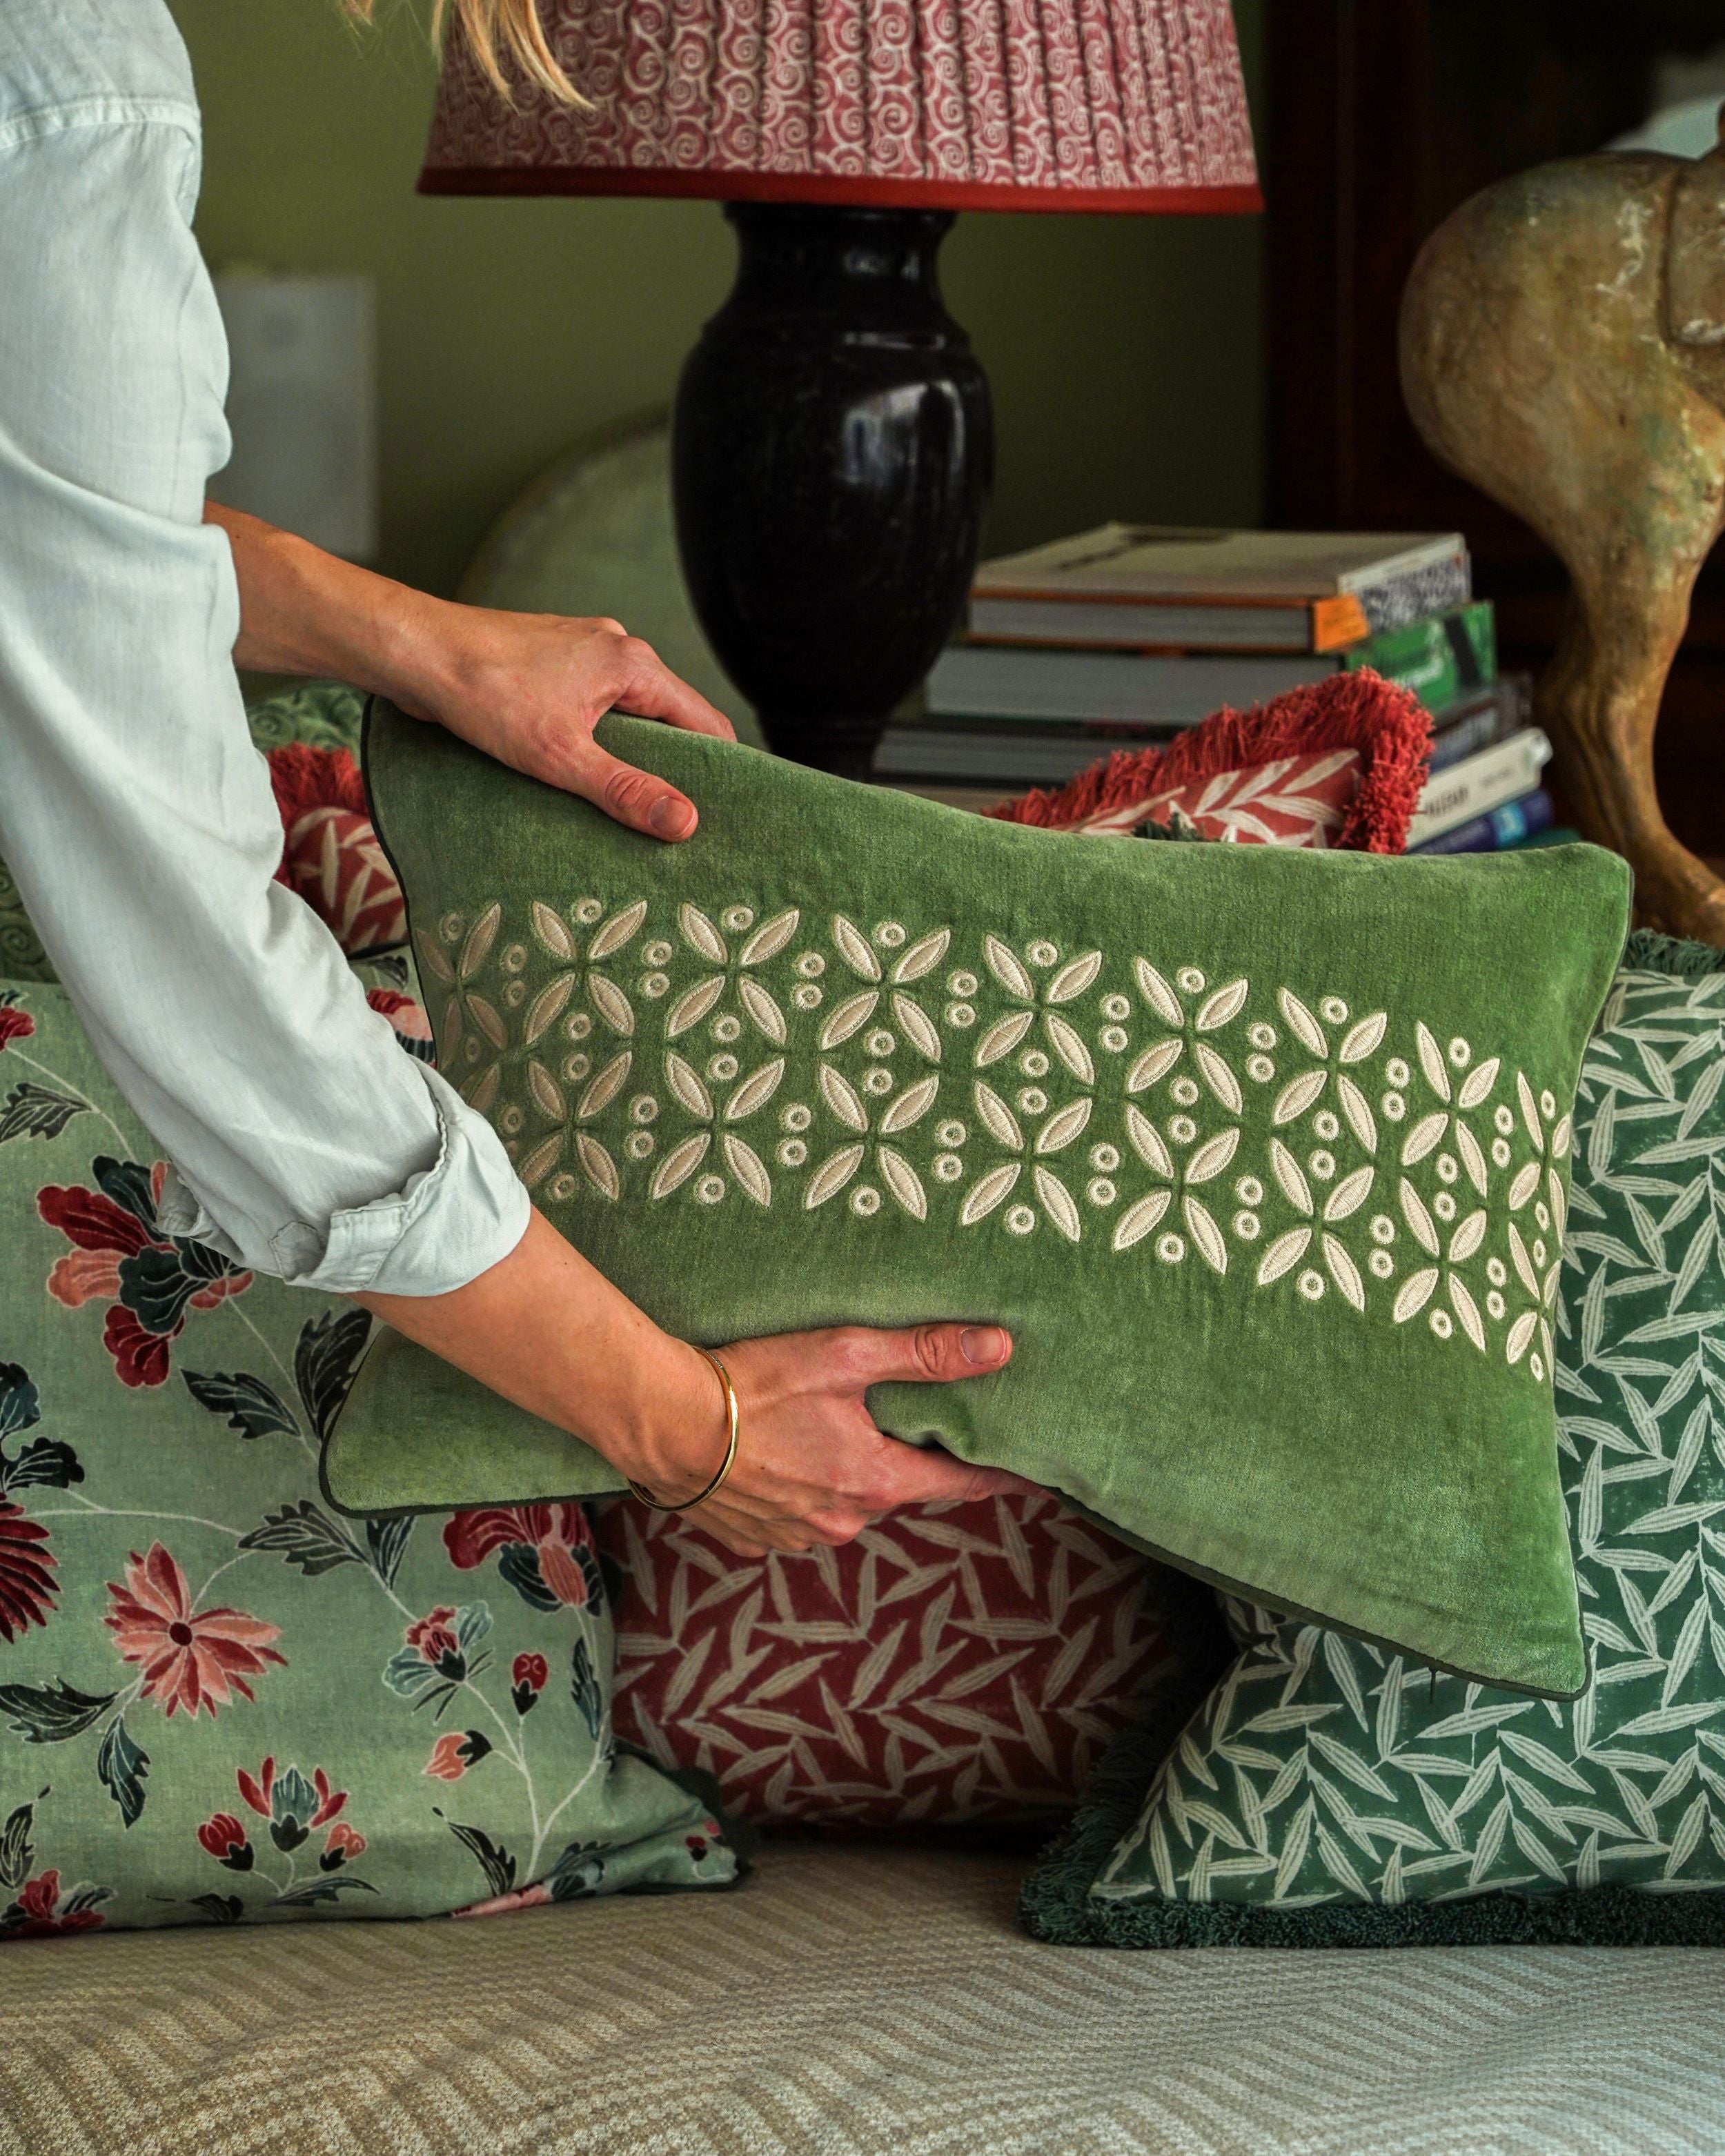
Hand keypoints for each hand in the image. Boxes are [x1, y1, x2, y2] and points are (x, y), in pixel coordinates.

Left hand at [204, 504, 734, 842]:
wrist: (413, 649)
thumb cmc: (482, 694)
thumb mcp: (560, 756)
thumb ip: (626, 790)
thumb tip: (687, 823)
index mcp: (634, 665)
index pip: (707, 724)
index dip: (719, 772)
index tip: (720, 816)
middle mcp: (617, 649)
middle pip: (671, 720)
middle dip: (672, 770)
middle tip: (670, 823)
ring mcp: (583, 651)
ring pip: (629, 714)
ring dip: (628, 757)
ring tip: (623, 807)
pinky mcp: (553, 661)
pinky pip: (596, 706)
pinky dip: (596, 740)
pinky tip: (576, 772)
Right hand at [631, 1322, 1036, 1555]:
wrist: (662, 1422)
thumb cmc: (754, 1385)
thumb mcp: (846, 1355)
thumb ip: (924, 1354)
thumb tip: (999, 1348)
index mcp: (877, 1482)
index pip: (959, 1484)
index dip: (995, 1474)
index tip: (1028, 1475)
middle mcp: (844, 1522)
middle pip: (896, 1490)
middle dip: (901, 1460)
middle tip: (897, 1423)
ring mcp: (797, 1538)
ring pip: (844, 1505)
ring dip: (844, 1475)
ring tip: (823, 1432)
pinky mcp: (755, 1540)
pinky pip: (796, 1518)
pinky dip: (797, 1491)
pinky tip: (777, 1457)